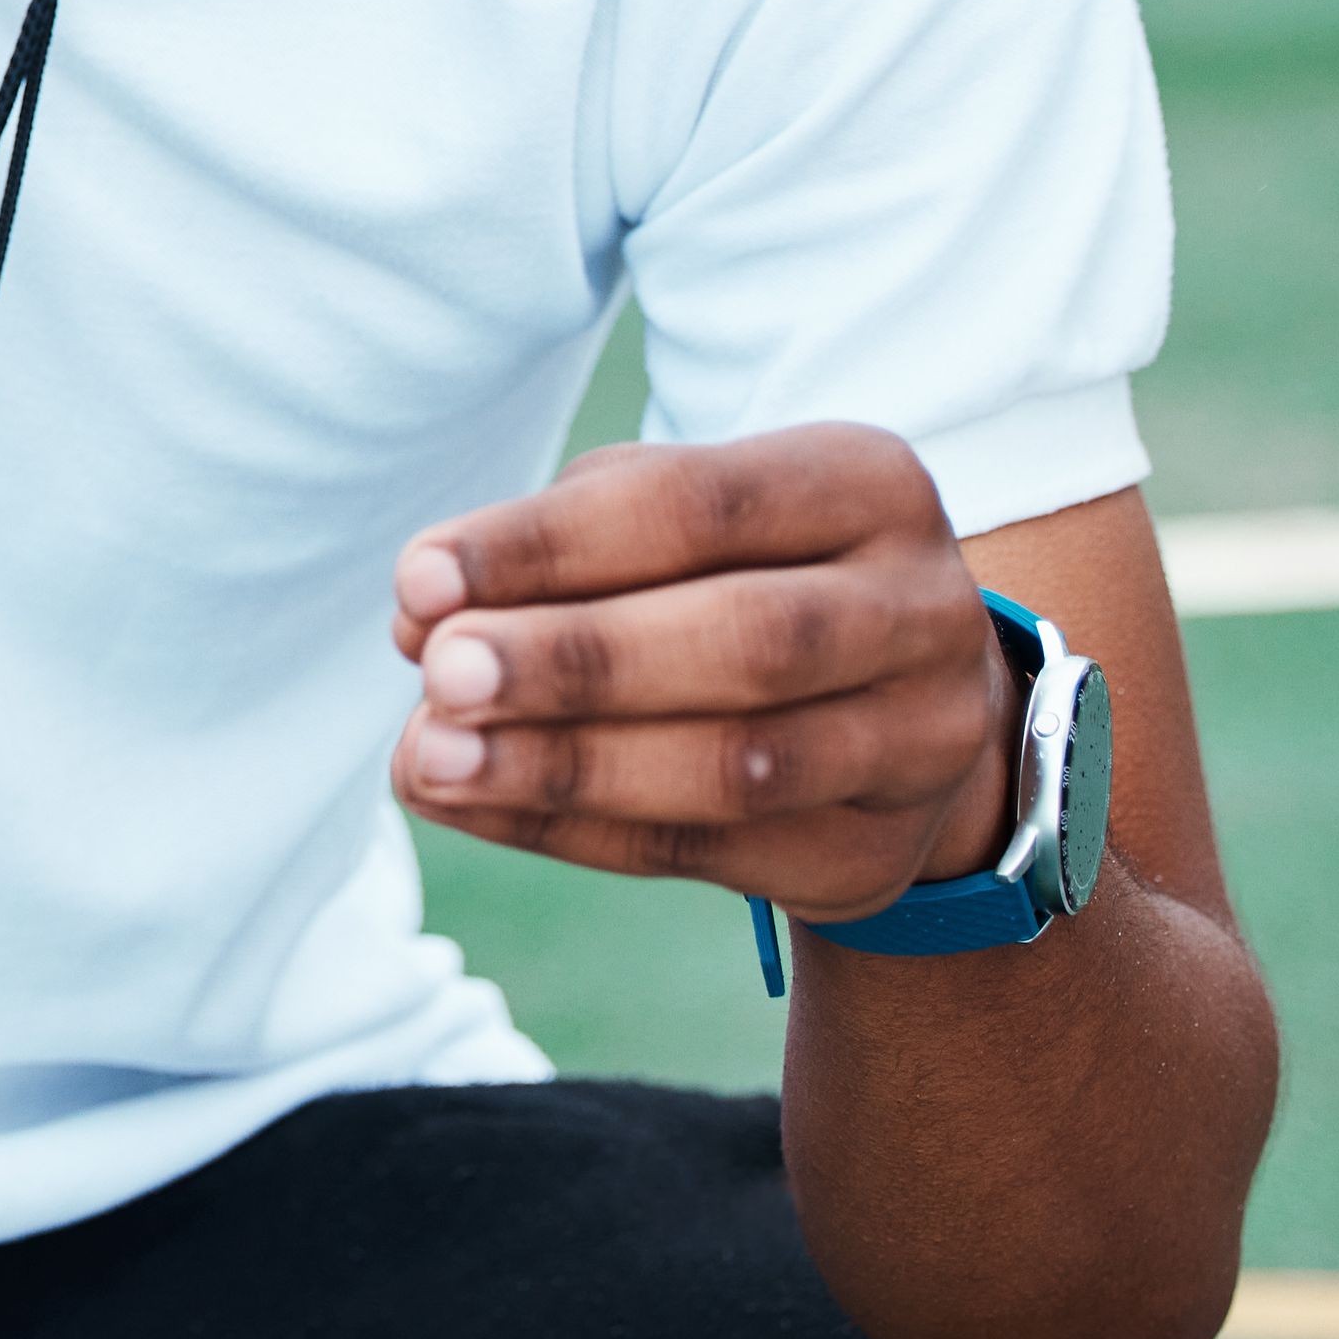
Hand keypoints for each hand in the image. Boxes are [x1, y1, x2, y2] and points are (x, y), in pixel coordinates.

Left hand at [389, 424, 1016, 919]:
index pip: (698, 505)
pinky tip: (475, 807)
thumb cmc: (741, 574)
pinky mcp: (874, 854)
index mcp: (867, 485)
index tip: (418, 579)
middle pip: (747, 642)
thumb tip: (422, 615)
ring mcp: (919, 743)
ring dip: (565, 766)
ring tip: (434, 759)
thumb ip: (555, 549)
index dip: (550, 545)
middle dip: (575, 662)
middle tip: (439, 676)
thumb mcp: (670, 523)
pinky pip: (712, 854)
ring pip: (740, 767)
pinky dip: (574, 832)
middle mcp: (920, 610)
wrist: (889, 706)